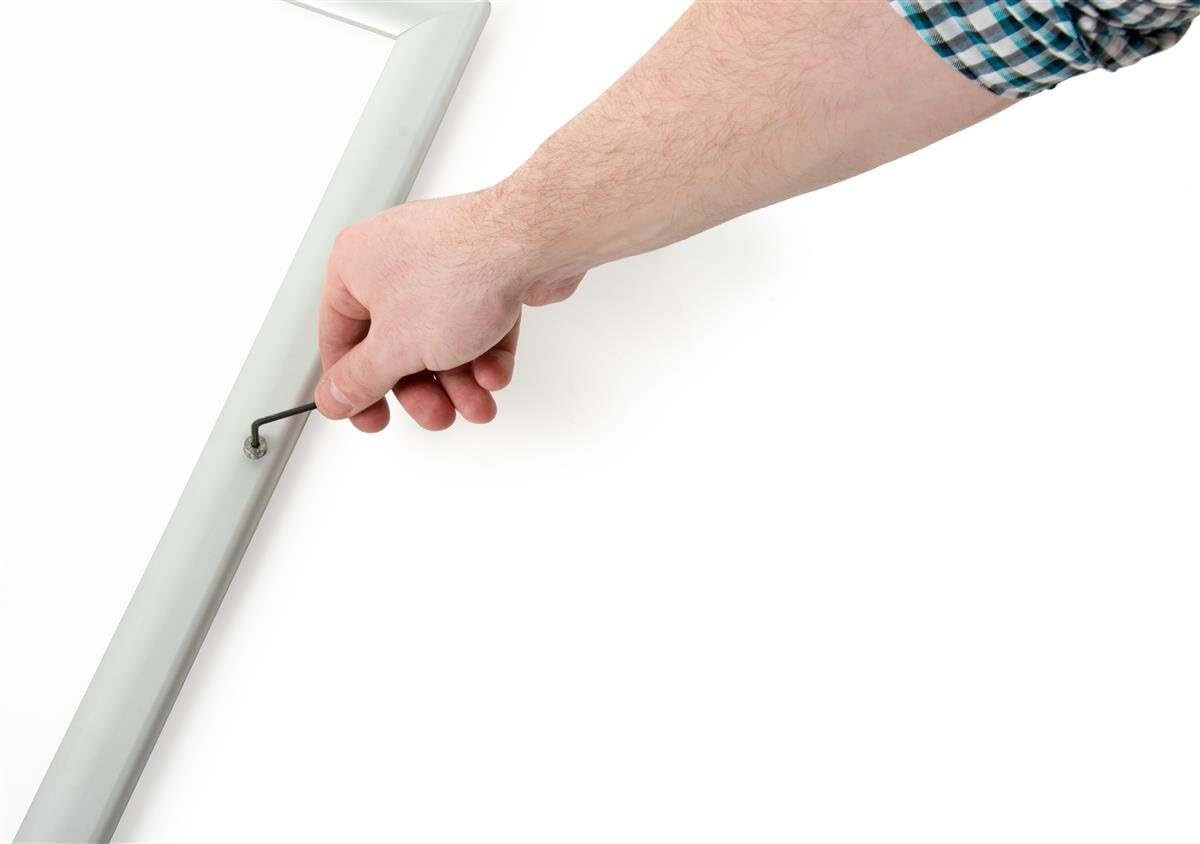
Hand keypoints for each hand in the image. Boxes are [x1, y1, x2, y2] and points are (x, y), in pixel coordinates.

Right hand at [315, 186, 582, 430]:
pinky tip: (494, 372)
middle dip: (420, 390)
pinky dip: (485, 356)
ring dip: (458, 382)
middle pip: (396, 346)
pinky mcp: (484, 274)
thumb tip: (335, 397)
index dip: (353, 385)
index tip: (370, 417)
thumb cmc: (461, 273)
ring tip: (477, 405)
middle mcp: (394, 260)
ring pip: (440, 341)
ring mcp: (442, 265)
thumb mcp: (397, 347)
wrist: (532, 242)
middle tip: (436, 415)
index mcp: (355, 265)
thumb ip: (362, 379)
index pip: (339, 336)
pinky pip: (475, 326)